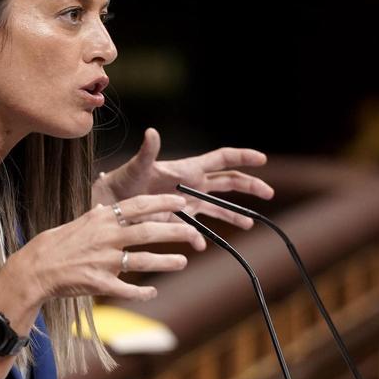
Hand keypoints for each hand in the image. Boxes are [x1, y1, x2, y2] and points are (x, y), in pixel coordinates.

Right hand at [2, 194, 205, 304]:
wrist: (35, 270)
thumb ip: (94, 218)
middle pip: (149, 232)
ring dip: (166, 261)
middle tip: (195, 235)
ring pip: (144, 260)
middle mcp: (107, 238)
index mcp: (103, 220)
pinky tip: (152, 291)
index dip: (163, 202)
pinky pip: (127, 289)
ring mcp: (104, 261)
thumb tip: (102, 209)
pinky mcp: (100, 283)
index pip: (139, 206)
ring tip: (183, 262)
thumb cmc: (55, 245)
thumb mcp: (75, 225)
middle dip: (175, 232)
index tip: (182, 200)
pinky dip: (142, 291)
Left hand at [94, 127, 274, 228]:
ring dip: (235, 214)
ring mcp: (188, 204)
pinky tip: (201, 245)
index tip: (262, 159)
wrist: (110, 203)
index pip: (222, 159)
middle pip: (228, 182)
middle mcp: (192, 185)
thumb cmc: (122, 181)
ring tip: (251, 223)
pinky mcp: (179, 221)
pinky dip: (200, 238)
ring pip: (218, 208)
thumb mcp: (136, 168)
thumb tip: (151, 132)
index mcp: (188, 169)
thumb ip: (147, 153)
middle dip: (250, 186)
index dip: (242, 157)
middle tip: (269, 193)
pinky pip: (197, 230)